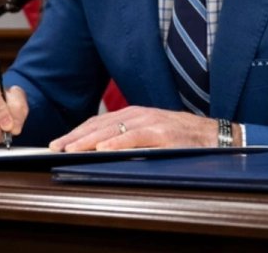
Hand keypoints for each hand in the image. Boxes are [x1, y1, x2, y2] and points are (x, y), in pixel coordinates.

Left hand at [49, 105, 219, 151]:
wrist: (213, 135)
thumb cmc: (179, 139)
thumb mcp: (148, 136)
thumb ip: (126, 140)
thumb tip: (98, 152)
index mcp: (131, 115)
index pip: (96, 123)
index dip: (75, 133)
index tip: (57, 144)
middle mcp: (137, 115)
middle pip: (98, 125)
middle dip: (74, 137)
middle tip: (54, 148)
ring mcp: (149, 122)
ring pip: (111, 130)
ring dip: (88, 140)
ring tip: (70, 149)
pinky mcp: (162, 132)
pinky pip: (134, 137)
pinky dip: (116, 143)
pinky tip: (101, 149)